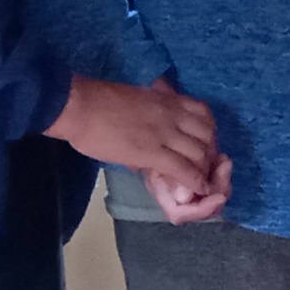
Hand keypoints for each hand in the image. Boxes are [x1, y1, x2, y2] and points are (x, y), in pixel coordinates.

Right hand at [51, 75, 228, 221]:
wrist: (78, 105)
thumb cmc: (96, 101)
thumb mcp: (135, 100)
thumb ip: (149, 114)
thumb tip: (151, 131)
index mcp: (166, 100)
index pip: (204, 114)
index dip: (208, 132)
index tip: (203, 144)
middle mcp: (171, 115)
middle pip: (207, 135)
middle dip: (210, 152)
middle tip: (204, 166)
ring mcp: (163, 133)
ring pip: (199, 153)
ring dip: (203, 169)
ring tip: (201, 181)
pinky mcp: (150, 152)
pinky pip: (182, 169)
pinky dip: (194, 181)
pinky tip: (198, 190)